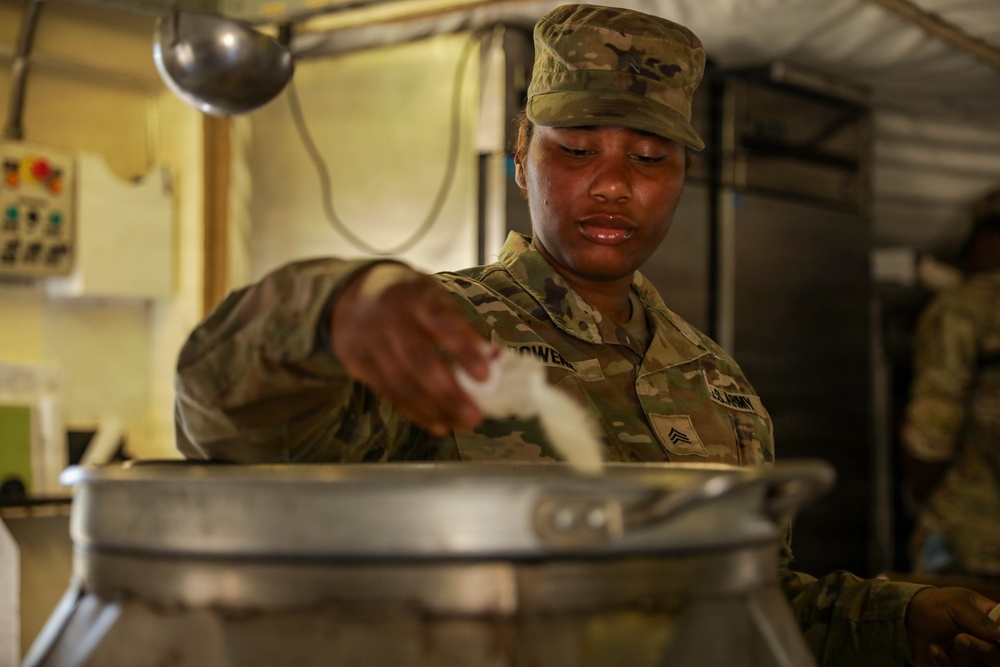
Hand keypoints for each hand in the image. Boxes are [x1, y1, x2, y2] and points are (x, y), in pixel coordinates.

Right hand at [332, 263, 490, 435]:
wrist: (353, 295)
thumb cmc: (409, 300)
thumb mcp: (434, 297)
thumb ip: (461, 326)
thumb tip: (496, 357)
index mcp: (417, 296)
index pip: (442, 322)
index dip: (463, 349)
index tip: (485, 376)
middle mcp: (390, 318)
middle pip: (419, 360)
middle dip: (448, 392)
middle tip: (475, 416)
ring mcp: (370, 341)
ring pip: (403, 383)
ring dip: (435, 409)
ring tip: (462, 423)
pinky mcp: (357, 362)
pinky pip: (389, 393)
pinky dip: (416, 412)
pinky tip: (439, 423)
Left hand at [906, 587, 999, 665]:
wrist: (908, 620)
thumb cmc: (935, 605)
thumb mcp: (956, 604)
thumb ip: (980, 619)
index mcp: (996, 625)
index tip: (994, 639)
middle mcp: (990, 645)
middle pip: (998, 659)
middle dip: (982, 651)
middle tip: (960, 638)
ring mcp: (976, 661)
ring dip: (961, 657)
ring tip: (945, 641)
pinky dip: (945, 664)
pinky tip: (934, 649)